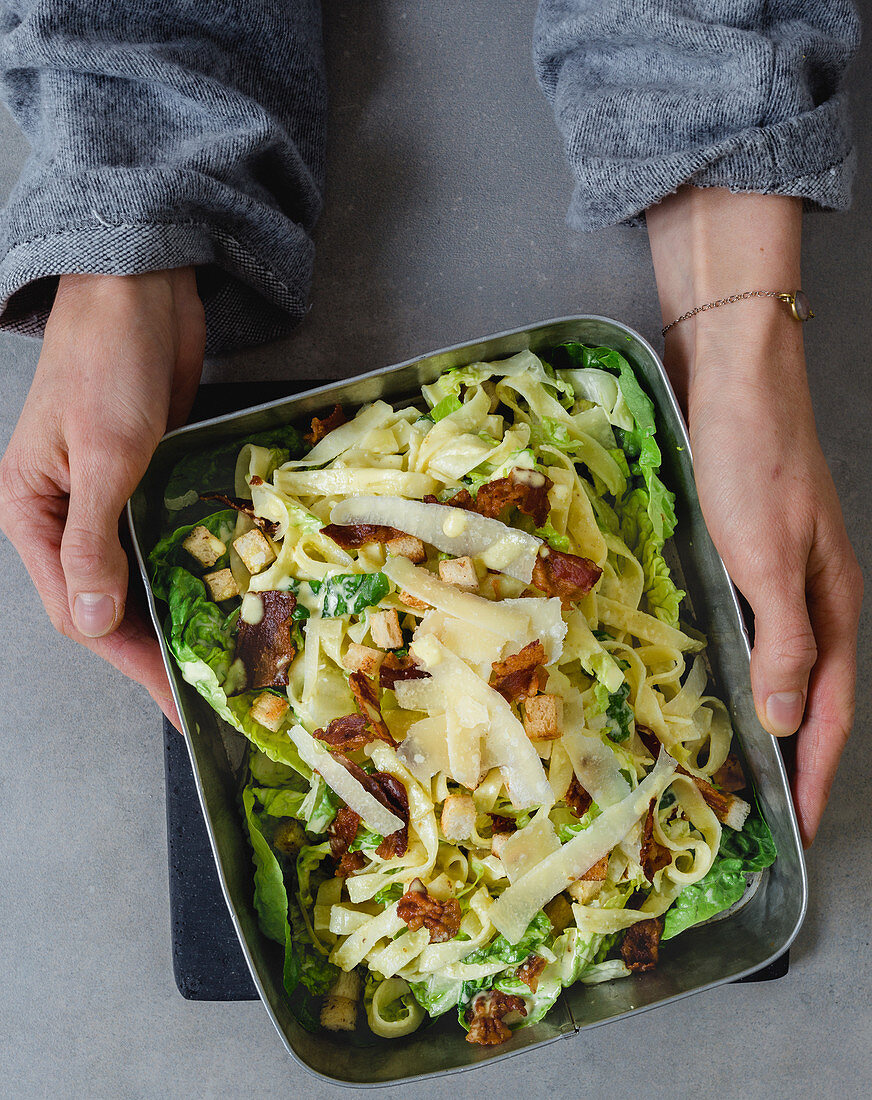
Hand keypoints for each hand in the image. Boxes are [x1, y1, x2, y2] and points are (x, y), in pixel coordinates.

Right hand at [0, 269, 204, 723]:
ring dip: (168, 610)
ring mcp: (106, 495)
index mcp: (32, 511)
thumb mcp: (101, 456)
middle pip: (106, 599)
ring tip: (214, 653)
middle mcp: (64, 512)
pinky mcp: (144, 476)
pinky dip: (183, 568)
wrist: (139, 291)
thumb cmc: (108, 363)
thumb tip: (91, 621)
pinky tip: (215, 593)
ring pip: (135, 572)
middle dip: (150, 645)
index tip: (172, 696)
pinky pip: (161, 538)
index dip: (127, 658)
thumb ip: (94, 539)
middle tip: (201, 689)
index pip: (77, 608)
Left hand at [647, 186, 862, 845]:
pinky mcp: (745, 546)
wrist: (735, 374)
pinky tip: (716, 674)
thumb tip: (787, 718)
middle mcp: (812, 592)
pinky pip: (750, 625)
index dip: (814, 770)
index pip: (830, 708)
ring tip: (742, 759)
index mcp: (832, 602)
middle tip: (768, 807)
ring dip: (767, 712)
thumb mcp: (770, 558)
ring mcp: (780, 569)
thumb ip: (784, 638)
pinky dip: (740, 663)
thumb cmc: (753, 461)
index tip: (798, 825)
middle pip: (812, 691)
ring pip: (781, 660)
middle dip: (796, 754)